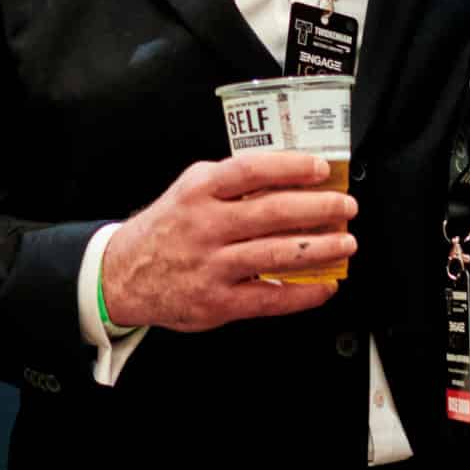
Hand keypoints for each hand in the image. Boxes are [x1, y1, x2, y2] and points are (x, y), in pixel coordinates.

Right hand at [102, 151, 355, 332]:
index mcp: (199, 190)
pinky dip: (303, 293)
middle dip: (319, 208)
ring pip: (277, 255)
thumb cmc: (167, 229)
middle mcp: (205, 225)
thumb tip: (289, 180)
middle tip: (345, 207)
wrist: (124, 275)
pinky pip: (270, 298)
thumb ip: (230, 185)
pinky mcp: (217, 301)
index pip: (252, 171)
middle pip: (273, 213)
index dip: (291, 167)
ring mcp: (212, 266)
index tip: (321, 168)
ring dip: (320, 248)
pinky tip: (324, 285)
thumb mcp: (189, 193)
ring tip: (345, 243)